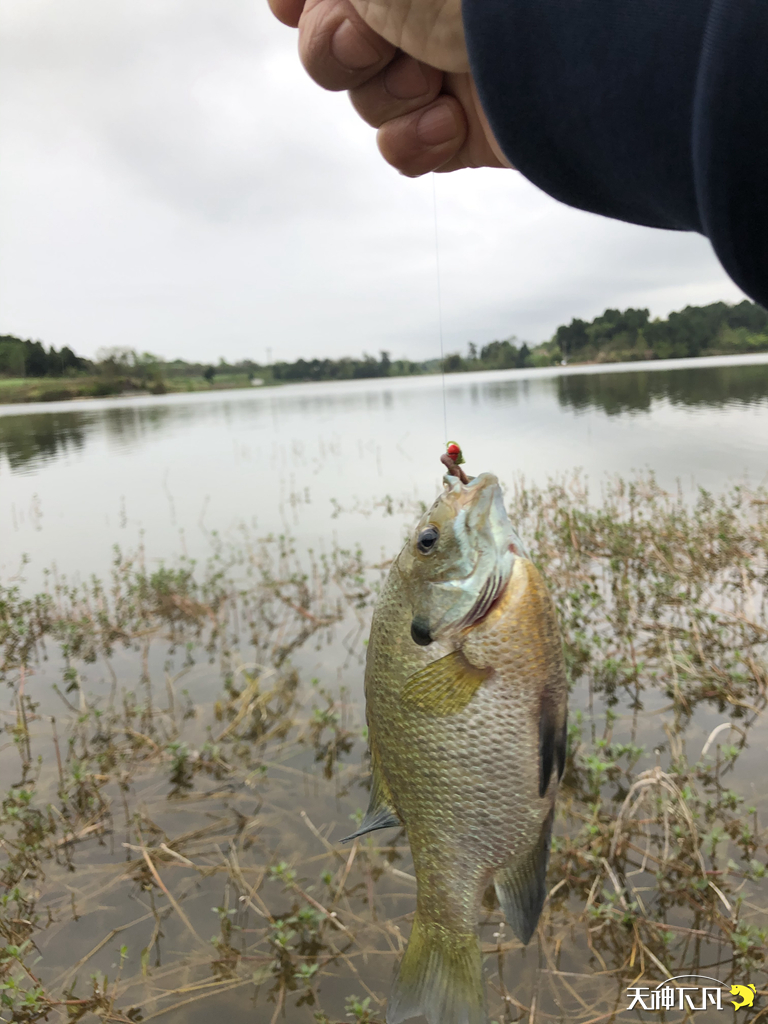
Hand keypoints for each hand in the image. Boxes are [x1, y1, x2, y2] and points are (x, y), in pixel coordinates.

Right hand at [268, 0, 510, 175]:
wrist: (574, 53)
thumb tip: (293, 2)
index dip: (305, 1)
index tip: (295, 3)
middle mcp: (425, 2)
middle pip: (332, 36)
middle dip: (336, 46)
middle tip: (367, 41)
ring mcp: (447, 59)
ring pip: (368, 96)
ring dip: (384, 95)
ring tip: (430, 79)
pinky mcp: (468, 121)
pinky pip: (403, 146)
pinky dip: (413, 142)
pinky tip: (448, 121)